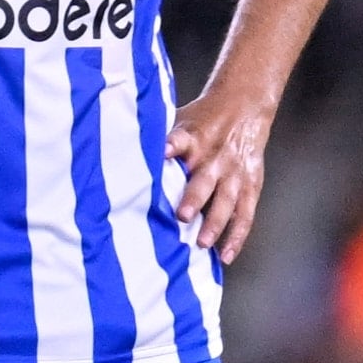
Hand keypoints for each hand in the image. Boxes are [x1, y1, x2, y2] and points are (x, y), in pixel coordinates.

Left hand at [168, 87, 272, 262]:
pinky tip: (225, 255)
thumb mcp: (178, 119)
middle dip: (193, 198)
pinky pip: (245, 214)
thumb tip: (112, 148)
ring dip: (215, 223)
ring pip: (226, 201)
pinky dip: (236, 236)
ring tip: (202, 243)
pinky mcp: (249, 185)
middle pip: (204, 180)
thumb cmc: (201, 120)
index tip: (164, 153)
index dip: (171, 146)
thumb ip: (154, 137)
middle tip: (181, 216)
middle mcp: (214, 157)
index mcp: (193, 138)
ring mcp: (234, 173)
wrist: (244, 106)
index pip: (180, 140)